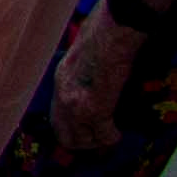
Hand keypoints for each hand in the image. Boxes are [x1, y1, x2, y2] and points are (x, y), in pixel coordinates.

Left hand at [53, 9, 144, 150]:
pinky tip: (120, 129)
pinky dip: (114, 136)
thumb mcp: (81, 61)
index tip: (88, 135)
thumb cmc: (102, 41)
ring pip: (83, 141)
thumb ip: (81, 80)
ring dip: (100, 140)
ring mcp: (77, 105)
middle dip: (84, 144)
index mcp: (60, 83)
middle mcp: (63, 97)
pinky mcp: (96, 108)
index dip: (73, 133)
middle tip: (102, 138)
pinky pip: (105, 136)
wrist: (110, 33)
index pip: (57, 121)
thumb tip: (93, 94)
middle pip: (65, 138)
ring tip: (111, 133)